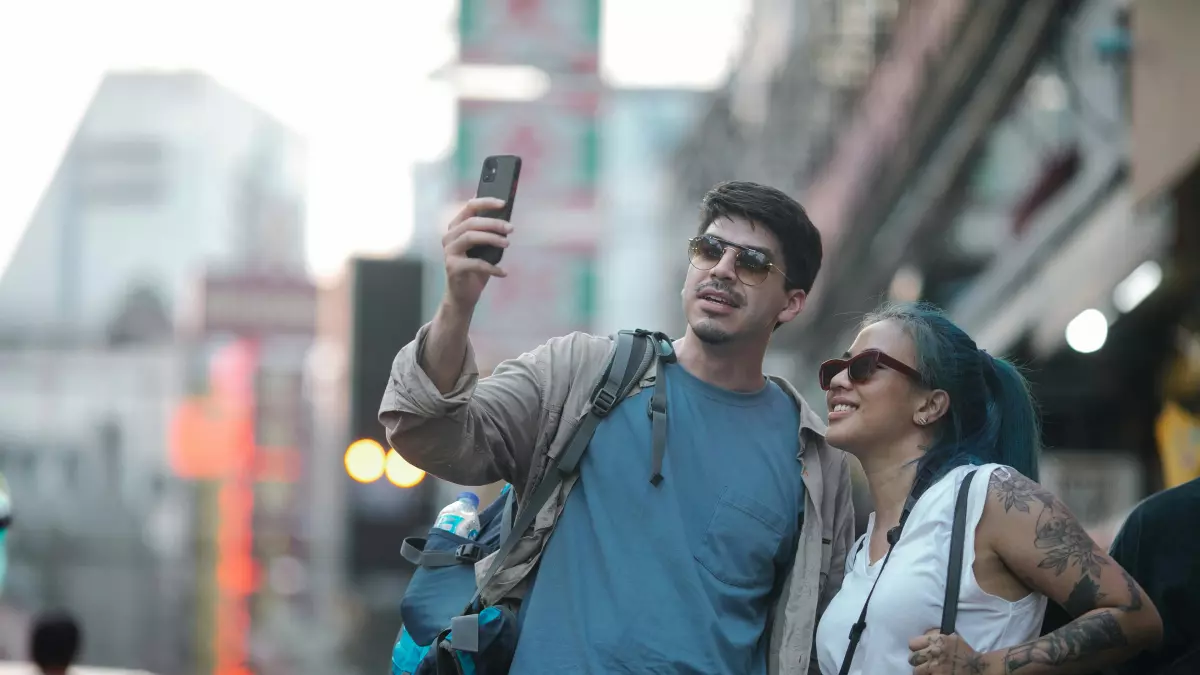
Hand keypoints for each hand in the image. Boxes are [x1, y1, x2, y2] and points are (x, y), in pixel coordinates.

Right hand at [440, 197, 511, 312]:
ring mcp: (449, 252)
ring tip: (507, 243)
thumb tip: (507, 219)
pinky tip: (503, 272)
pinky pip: (475, 263)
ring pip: (471, 237)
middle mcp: (449, 237)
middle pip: (471, 222)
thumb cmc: (476, 269)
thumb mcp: (484, 248)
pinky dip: (492, 267)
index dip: (486, 202)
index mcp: (456, 227)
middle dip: (493, 223)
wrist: (463, 295)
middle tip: (511, 228)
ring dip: (492, 239)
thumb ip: (490, 233)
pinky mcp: (452, 267)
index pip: (469, 207)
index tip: (504, 203)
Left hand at [908, 630, 993, 674]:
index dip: (915, 648)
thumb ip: (935, 637)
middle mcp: (934, 653)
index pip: (913, 644)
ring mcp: (935, 667)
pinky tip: (933, 674)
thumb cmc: (964, 652)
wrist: (977, 667)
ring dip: (922, 671)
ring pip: (916, 671)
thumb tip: (922, 638)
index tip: (919, 651)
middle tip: (924, 663)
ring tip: (929, 671)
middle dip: (917, 661)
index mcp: (937, 641)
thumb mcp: (951, 638)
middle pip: (912, 658)